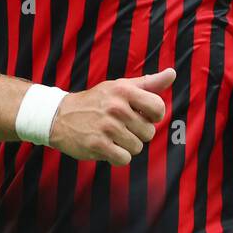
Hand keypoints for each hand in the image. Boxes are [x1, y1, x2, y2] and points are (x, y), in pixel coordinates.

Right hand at [48, 68, 175, 164]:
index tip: (141, 115)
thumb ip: (148, 83)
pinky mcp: (97, 145)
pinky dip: (117, 157)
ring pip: (137, 148)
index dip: (154, 116)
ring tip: (112, 136)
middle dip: (137, 133)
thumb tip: (172, 73)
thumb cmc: (96, 101)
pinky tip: (106, 146)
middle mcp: (116, 107)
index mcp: (124, 90)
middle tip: (120, 126)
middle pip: (148, 132)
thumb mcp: (120, 87)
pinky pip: (124, 159)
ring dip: (127, 146)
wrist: (60, 116)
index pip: (158, 108)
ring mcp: (106, 127)